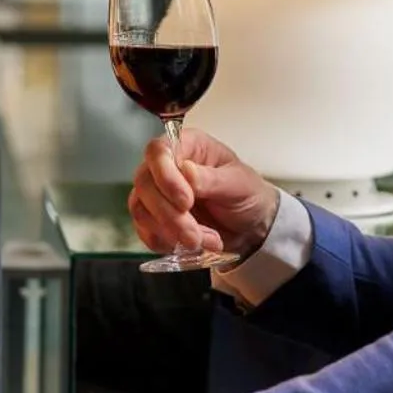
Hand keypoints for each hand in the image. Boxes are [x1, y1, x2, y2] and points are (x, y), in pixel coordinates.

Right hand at [128, 128, 279, 258]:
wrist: (251, 227)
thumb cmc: (247, 194)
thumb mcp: (239, 184)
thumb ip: (212, 178)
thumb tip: (186, 171)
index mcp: (188, 146)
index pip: (158, 151)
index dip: (165, 176)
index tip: (186, 202)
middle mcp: (166, 167)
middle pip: (145, 184)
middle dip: (169, 215)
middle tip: (194, 234)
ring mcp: (157, 193)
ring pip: (141, 210)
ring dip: (170, 232)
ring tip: (201, 241)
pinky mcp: (154, 219)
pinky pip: (145, 232)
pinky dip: (167, 244)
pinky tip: (192, 246)